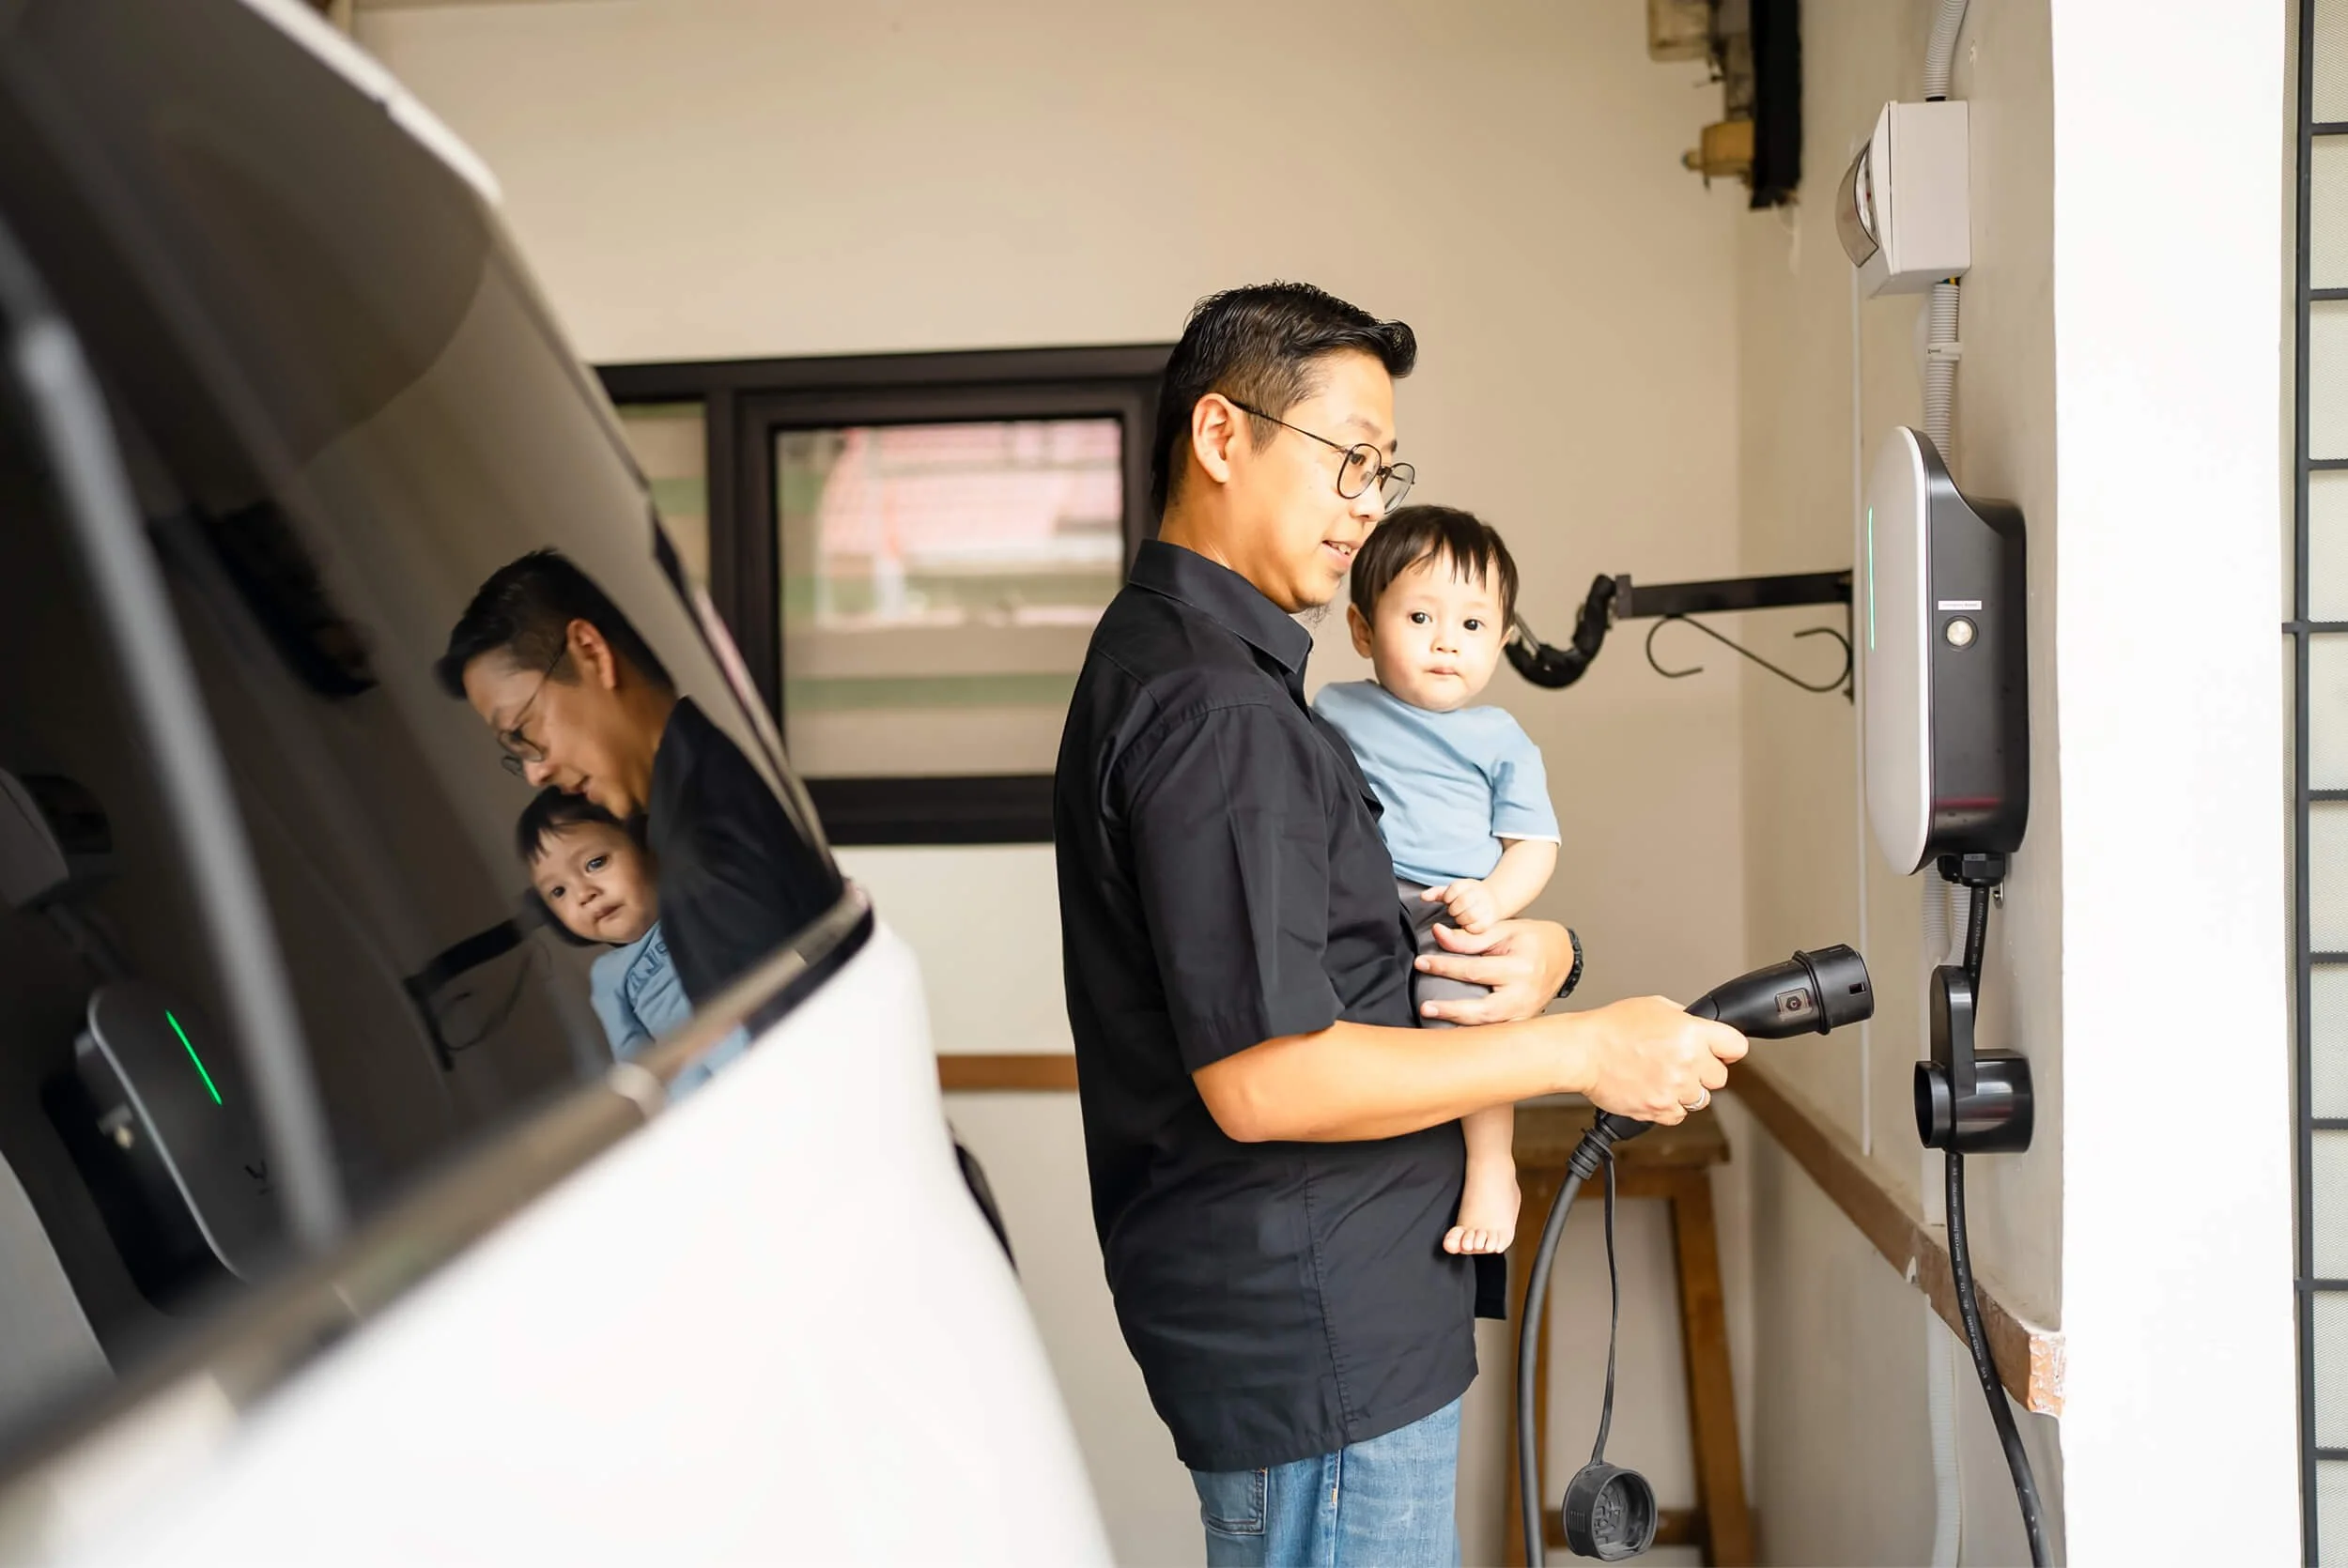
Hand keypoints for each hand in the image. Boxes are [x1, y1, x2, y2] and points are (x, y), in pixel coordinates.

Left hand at [1416, 918, 1574, 1024]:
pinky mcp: (1524, 1023)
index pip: (1475, 970)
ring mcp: (1526, 1014)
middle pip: (1484, 1010)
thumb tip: (1438, 934)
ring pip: (1491, 1028)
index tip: (1422, 963)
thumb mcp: (1504, 930)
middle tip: (1424, 1007)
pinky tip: (1456, 1039)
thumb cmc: (1531, 939)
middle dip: (1451, 1009)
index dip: (1445, 966)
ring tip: (1435, 1023)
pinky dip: (1477, 1037)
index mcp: (1521, 968)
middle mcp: (1525, 995)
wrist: (1562, 955)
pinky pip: (1498, 1034)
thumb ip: (1470, 936)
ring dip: (1460, 1027)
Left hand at [1424, 878, 1499, 933]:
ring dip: (1461, 919)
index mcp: (1468, 884)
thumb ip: (1436, 893)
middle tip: (1455, 912)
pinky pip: (1478, 927)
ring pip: (1470, 915)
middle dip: (1454, 910)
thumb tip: (1422, 897)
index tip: (1449, 901)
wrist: (1492, 899)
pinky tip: (1468, 924)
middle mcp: (1479, 893)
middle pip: (1463, 901)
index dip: (1448, 898)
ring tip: (1461, 918)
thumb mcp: (1452, 891)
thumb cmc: (1466, 895)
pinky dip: (1470, 928)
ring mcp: (1486, 905)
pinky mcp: (1491, 918)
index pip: (1454, 889)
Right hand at [1575, 996, 1746, 1124]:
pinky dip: (1669, 1106)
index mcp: (1692, 1033)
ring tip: (1661, 1076)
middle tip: (1682, 1063)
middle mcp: (1688, 1062)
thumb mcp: (1655, 1006)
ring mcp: (1675, 1089)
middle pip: (1720, 1078)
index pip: (1736, 1047)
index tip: (1722, 1052)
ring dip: (1686, 1090)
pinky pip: (1679, 1115)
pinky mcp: (1660, 1109)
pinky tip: (1652, 1088)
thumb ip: (1684, 1019)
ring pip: (1700, 1100)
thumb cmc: (1611, 1027)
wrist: (1583, 1052)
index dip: (1728, 1049)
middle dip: (1704, 1071)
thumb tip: (1699, 1029)